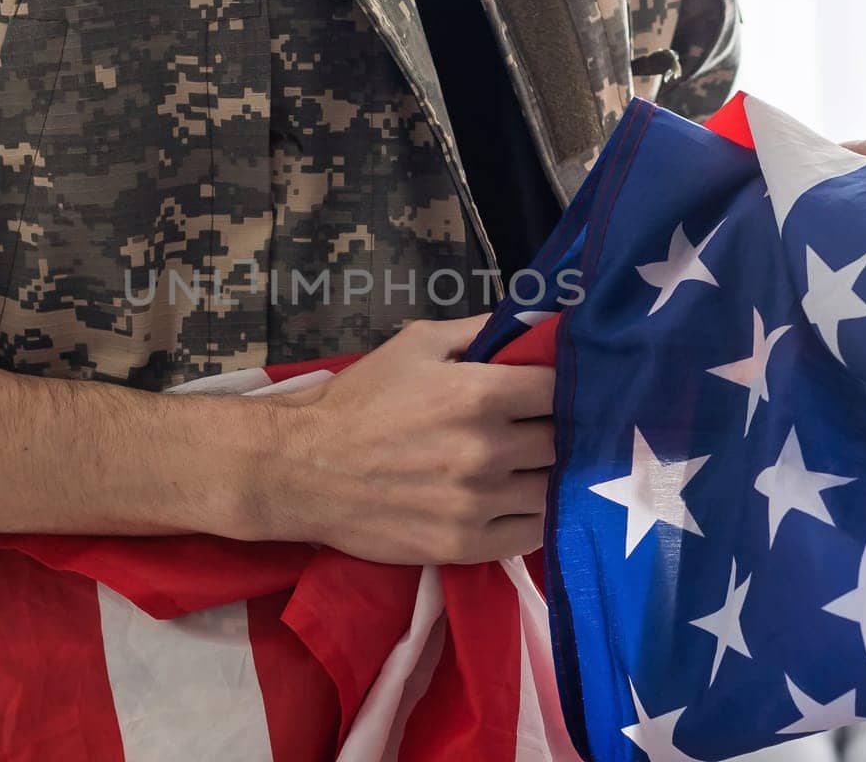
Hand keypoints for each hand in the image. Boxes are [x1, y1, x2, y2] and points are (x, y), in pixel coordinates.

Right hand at [261, 316, 553, 564]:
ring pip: (552, 490)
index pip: (560, 389)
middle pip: (563, 442)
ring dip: (546, 476)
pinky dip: (533, 517)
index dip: (563, 387)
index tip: (553, 391)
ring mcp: (478, 502)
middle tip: (542, 428)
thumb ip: (480, 330)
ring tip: (529, 467)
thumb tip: (535, 320)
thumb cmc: (359, 400)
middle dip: (556, 432)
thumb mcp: (416, 344)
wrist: (301, 468)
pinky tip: (517, 501)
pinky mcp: (465, 545)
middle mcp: (487, 449)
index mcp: (480, 393)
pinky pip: (532, 535)